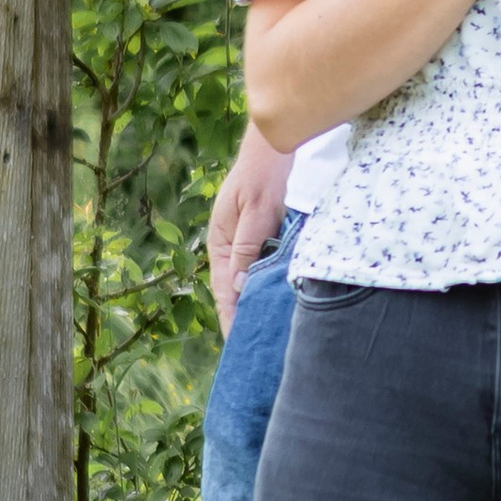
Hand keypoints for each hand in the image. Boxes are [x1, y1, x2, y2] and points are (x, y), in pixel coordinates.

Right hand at [205, 130, 294, 335]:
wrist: (275, 151)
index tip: (237, 343)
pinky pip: (265, 271)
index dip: (231, 318)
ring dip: (258, 306)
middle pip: (236, 293)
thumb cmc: (262, 177)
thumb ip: (249, 247)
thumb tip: (242, 286)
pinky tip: (281, 302)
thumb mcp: (255, 213)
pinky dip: (269, 288)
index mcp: (220, 245)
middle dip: (243, 319)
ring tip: (267, 334)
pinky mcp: (264, 240)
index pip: (225, 291)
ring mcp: (247, 245)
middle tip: (255, 349)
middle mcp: (230, 249)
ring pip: (251, 284)